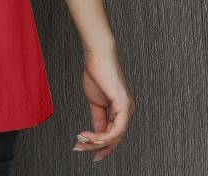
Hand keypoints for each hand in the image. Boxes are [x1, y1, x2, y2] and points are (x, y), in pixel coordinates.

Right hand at [72, 46, 134, 162]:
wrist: (96, 57)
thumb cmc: (96, 73)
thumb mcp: (95, 102)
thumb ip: (97, 119)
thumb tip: (96, 133)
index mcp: (120, 110)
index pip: (112, 134)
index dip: (100, 145)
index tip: (87, 150)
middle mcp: (126, 111)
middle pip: (114, 138)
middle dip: (96, 146)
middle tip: (80, 148)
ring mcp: (127, 109)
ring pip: (115, 136)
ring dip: (96, 141)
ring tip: (82, 140)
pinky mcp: (124, 105)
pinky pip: (117, 129)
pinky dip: (103, 136)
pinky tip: (91, 136)